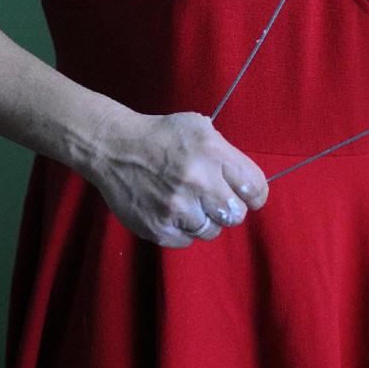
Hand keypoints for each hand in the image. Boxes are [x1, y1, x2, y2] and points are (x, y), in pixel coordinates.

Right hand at [86, 107, 268, 247]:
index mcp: (213, 152)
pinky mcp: (159, 228)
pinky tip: (171, 210)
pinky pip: (187, 241)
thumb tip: (245, 182)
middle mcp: (198, 181)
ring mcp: (177, 208)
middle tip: (213, 198)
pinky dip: (183, 229)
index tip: (247, 196)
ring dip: (204, 219)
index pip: (255, 187)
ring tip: (187, 202)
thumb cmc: (161, 135)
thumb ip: (225, 152)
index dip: (255, 195)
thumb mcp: (199, 126)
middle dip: (228, 208)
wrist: (113, 148)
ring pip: (212, 231)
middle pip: (236, 215)